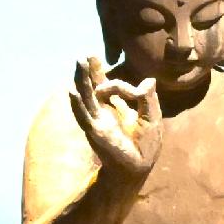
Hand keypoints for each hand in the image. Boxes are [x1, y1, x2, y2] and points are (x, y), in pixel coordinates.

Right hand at [69, 57, 153, 177]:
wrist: (137, 168)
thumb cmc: (144, 146)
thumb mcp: (151, 118)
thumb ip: (148, 99)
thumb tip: (149, 80)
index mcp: (116, 107)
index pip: (112, 86)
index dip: (120, 83)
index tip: (138, 91)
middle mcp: (103, 112)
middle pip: (93, 86)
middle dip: (90, 71)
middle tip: (85, 55)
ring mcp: (97, 120)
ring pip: (87, 96)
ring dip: (82, 80)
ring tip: (78, 63)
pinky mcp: (95, 131)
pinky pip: (84, 116)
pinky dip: (77, 104)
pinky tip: (72, 92)